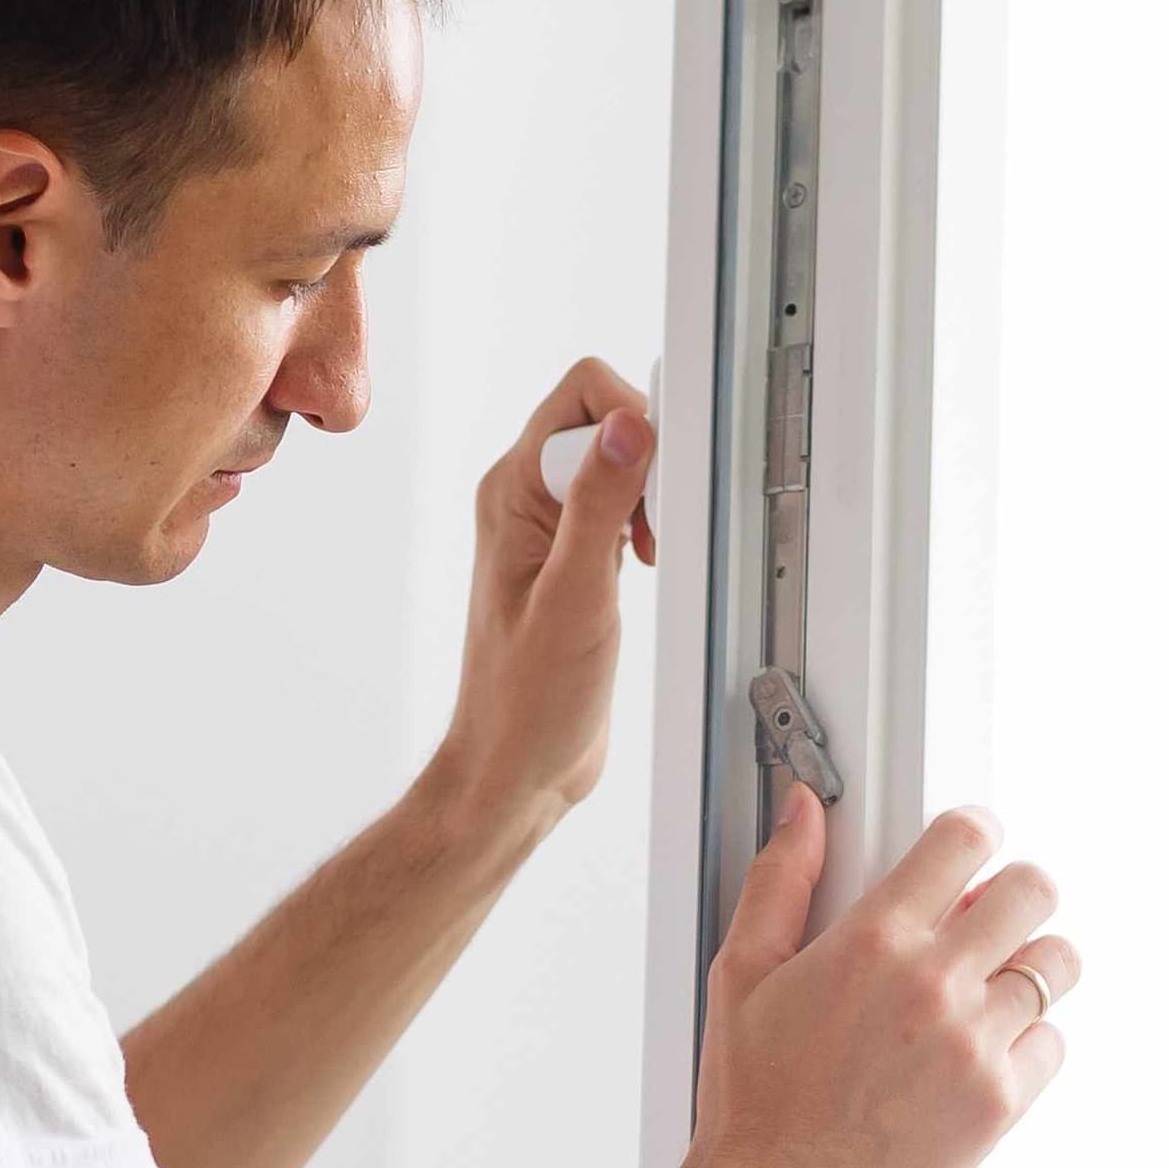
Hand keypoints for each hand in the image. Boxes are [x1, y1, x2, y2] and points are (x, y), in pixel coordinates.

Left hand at [422, 356, 656, 845]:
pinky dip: (646, 528)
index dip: (632, 421)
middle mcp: (525, 504)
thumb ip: (600, 508)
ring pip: (618, 466)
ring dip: (649, 498)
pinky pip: (620, 510)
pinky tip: (646, 569)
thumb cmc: (526, 706)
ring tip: (647, 556)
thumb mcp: (574, 600)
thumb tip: (626, 427)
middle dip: (647, 461)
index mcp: (510, 494)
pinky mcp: (575, 563)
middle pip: (603, 422)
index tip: (658, 479)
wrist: (515, 771)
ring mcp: (550, 533)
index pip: (580, 396)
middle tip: (652, 530)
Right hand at [678, 787, 1075, 1167]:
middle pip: (1034, 889)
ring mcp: (975, 1042)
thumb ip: (779, 883)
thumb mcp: (742, 977)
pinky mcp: (1000, 1100)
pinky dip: (1029, 1042)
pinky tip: (982, 1053)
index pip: (966, 839)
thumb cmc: (754, 1105)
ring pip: (1057, 965)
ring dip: (1032, 965)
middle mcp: (933, 983)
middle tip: (988, 921)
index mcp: (872, 941)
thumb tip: (801, 814)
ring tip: (991, 989)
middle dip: (1014, 896)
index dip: (973, 836)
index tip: (969, 853)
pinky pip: (1053, 1042)